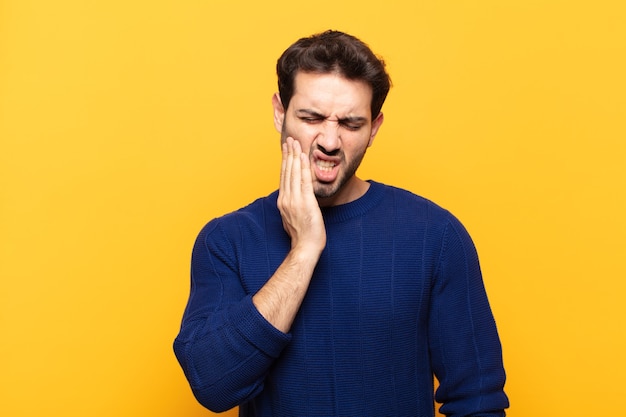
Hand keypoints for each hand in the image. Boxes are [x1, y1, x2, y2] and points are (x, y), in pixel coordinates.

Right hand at [278, 137, 325, 254]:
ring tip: (296, 143)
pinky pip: (303, 181)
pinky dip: (303, 168)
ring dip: (295, 156)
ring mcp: (295, 200)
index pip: (283, 177)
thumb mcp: (292, 218)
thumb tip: (291, 199)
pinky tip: (303, 157)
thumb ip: (291, 206)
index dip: (285, 161)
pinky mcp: (305, 203)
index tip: (286, 150)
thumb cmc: (302, 236)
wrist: (305, 248)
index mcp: (283, 202)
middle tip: (290, 140)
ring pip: (293, 173)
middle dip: (288, 154)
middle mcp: (286, 199)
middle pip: (286, 172)